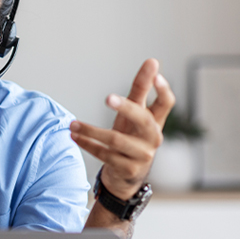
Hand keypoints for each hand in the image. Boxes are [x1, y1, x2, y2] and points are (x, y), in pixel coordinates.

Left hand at [69, 58, 174, 200]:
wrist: (126, 177)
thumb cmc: (130, 137)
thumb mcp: (135, 113)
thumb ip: (141, 89)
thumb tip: (152, 61)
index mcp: (156, 121)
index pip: (167, 104)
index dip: (164, 90)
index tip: (156, 75)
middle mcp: (153, 138)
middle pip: (142, 120)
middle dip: (125, 108)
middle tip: (107, 98)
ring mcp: (142, 155)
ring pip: (116, 140)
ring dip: (91, 131)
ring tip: (72, 124)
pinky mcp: (128, 169)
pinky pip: (105, 154)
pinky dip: (88, 144)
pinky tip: (75, 137)